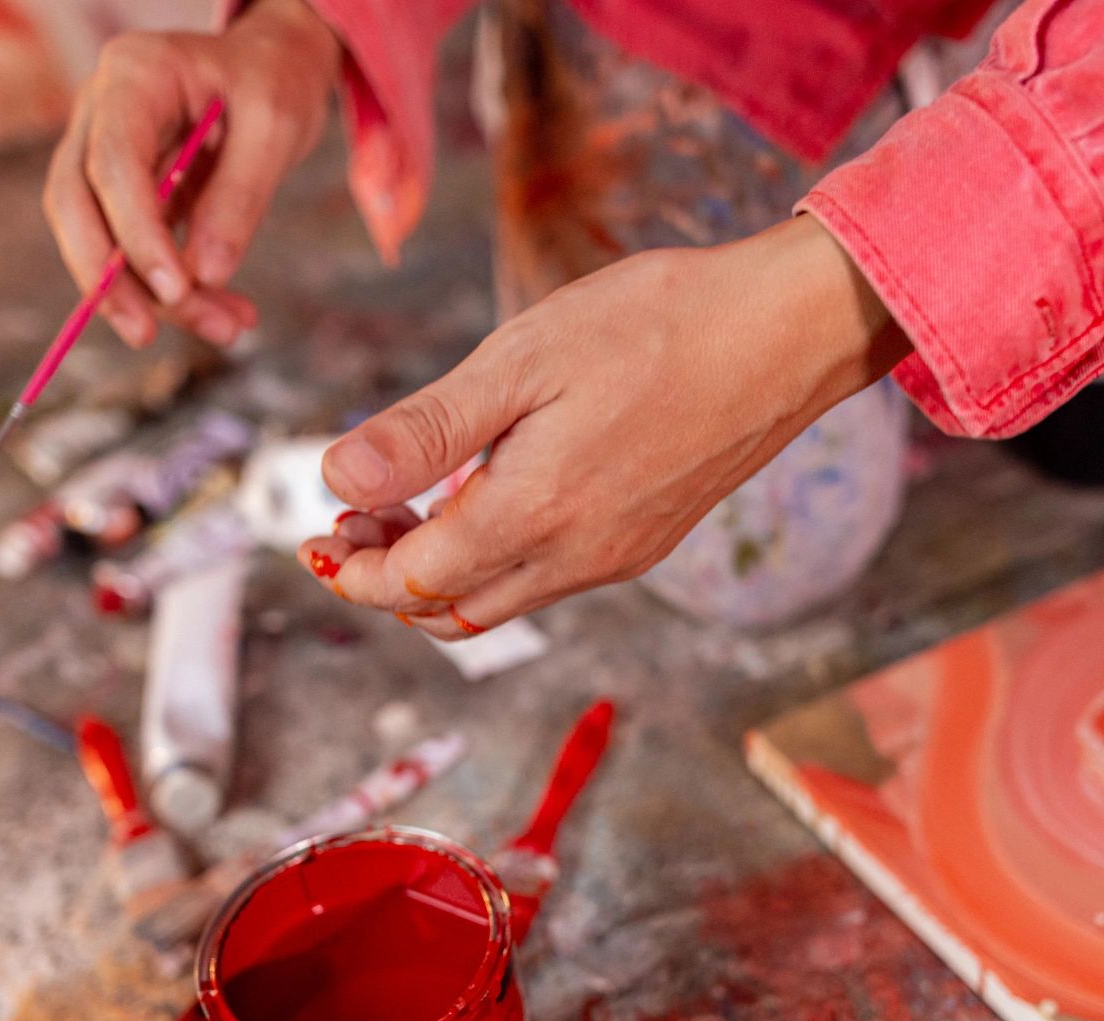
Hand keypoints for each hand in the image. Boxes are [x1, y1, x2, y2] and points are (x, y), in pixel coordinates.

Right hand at [43, 0, 340, 348]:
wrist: (273, 66)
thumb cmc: (274, 80)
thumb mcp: (275, 127)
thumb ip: (239, 197)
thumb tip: (204, 275)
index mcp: (134, 74)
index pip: (113, 162)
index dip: (136, 232)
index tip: (176, 290)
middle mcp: (101, 110)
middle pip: (74, 202)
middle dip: (107, 278)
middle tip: (146, 336)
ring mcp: (104, 150)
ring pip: (100, 237)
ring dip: (154, 296)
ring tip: (228, 328)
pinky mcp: (125, 192)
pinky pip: (133, 249)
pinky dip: (177, 289)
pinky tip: (226, 312)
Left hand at [296, 217, 911, 636]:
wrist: (786, 332)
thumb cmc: (656, 324)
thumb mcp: (522, 359)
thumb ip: (427, 431)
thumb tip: (337, 480)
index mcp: (533, 516)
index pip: (412, 583)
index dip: (354, 570)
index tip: (317, 534)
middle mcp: (575, 558)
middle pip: (448, 613)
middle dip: (384, 582)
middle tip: (352, 521)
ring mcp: (616, 558)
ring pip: (497, 604)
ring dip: (438, 576)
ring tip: (406, 509)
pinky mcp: (643, 542)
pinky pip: (545, 581)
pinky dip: (493, 561)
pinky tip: (485, 497)